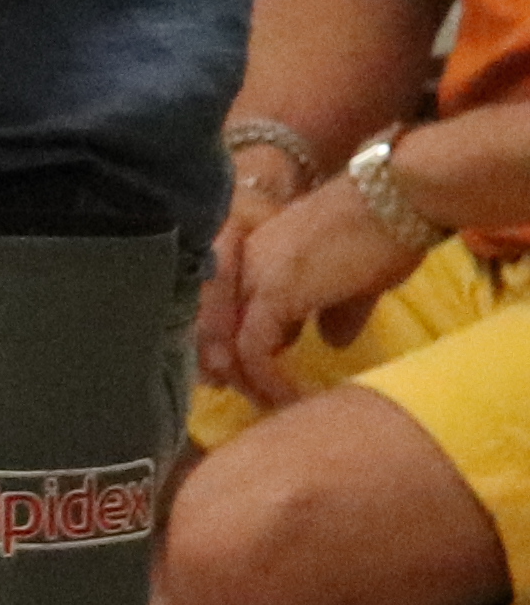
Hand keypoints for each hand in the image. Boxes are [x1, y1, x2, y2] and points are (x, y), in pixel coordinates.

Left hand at [215, 174, 424, 404]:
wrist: (394, 197)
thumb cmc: (383, 233)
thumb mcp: (354, 280)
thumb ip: (335, 310)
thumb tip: (333, 342)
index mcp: (255, 258)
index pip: (220, 311)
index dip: (226, 349)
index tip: (244, 381)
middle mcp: (243, 265)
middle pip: (209, 329)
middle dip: (226, 371)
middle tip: (251, 402)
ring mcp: (253, 277)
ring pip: (225, 343)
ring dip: (247, 383)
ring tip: (272, 407)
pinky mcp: (273, 293)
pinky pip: (254, 350)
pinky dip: (268, 381)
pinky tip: (290, 398)